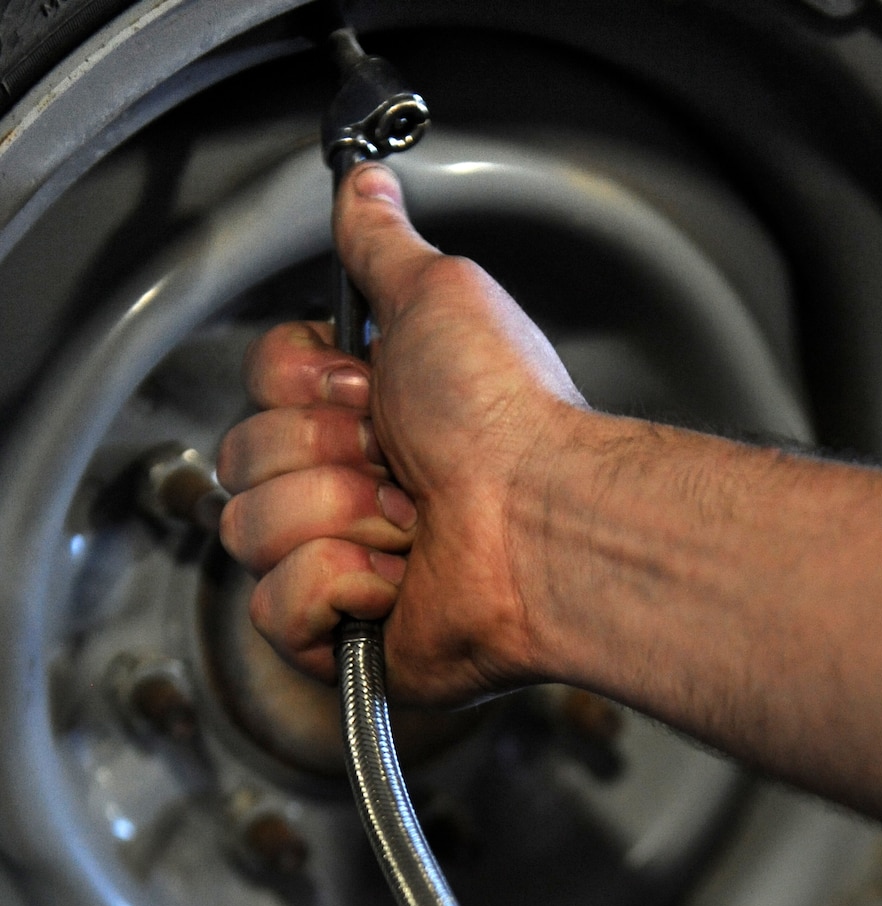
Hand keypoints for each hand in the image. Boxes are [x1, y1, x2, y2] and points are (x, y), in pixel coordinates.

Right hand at [218, 161, 585, 698]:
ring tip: (409, 522)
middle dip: (318, 453)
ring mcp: (340, 569)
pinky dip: (334, 584)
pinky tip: (396, 580)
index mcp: (360, 417)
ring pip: (247, 529)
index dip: (300, 385)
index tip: (364, 388)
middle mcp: (346, 490)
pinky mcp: (341, 641)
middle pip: (241, 455)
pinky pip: (272, 608)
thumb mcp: (438, 295)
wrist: (540, 521)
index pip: (258, 389)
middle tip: (397, 460)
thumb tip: (362, 187)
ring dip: (332, 514)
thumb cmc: (504, 420)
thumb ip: (382, 244)